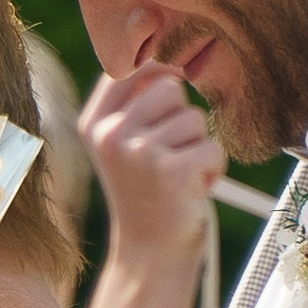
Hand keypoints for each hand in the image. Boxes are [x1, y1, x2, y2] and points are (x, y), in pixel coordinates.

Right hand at [78, 67, 223, 255]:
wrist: (149, 253)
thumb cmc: (147, 193)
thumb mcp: (126, 143)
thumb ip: (138, 100)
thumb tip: (173, 54)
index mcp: (95, 123)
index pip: (133, 67)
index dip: (162, 67)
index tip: (172, 79)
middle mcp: (110, 135)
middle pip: (171, 87)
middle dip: (183, 119)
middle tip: (168, 156)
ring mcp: (138, 153)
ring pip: (196, 119)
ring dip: (198, 147)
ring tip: (178, 176)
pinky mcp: (170, 172)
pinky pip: (212, 147)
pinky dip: (212, 170)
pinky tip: (190, 190)